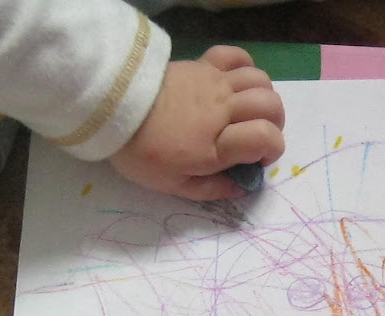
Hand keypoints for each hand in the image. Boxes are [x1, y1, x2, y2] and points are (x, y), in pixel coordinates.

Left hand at [109, 45, 284, 200]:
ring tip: (247, 113)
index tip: (255, 161)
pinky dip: (246, 67)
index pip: (267, 137)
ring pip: (261, 80)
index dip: (272, 151)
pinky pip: (237, 56)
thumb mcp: (174, 186)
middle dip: (274, 125)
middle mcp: (223, 109)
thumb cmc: (142, 154)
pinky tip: (237, 84)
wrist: (111, 109)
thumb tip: (242, 186)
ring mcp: (214, 82)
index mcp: (217, 144)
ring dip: (263, 98)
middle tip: (255, 138)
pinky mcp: (203, 64)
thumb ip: (212, 189)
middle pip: (271, 105)